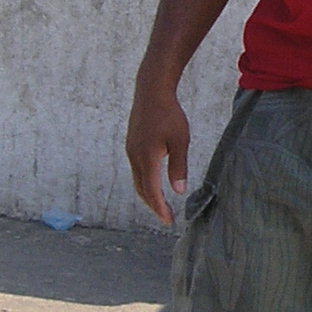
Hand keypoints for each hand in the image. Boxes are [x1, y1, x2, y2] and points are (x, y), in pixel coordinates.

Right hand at [124, 76, 190, 224]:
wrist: (151, 91)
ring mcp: (131, 150)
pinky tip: (154, 182)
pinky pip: (137, 169)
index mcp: (147, 158)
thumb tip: (178, 191)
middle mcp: (135, 156)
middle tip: (166, 216)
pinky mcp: (131, 144)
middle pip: (142, 189)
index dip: (160, 208)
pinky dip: (145, 182)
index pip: (152, 191)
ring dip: (148, 194)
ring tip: (160, 203)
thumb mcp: (180, 140)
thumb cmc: (169, 114)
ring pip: (138, 180)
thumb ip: (179, 167)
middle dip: (153, 205)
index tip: (168, 220)